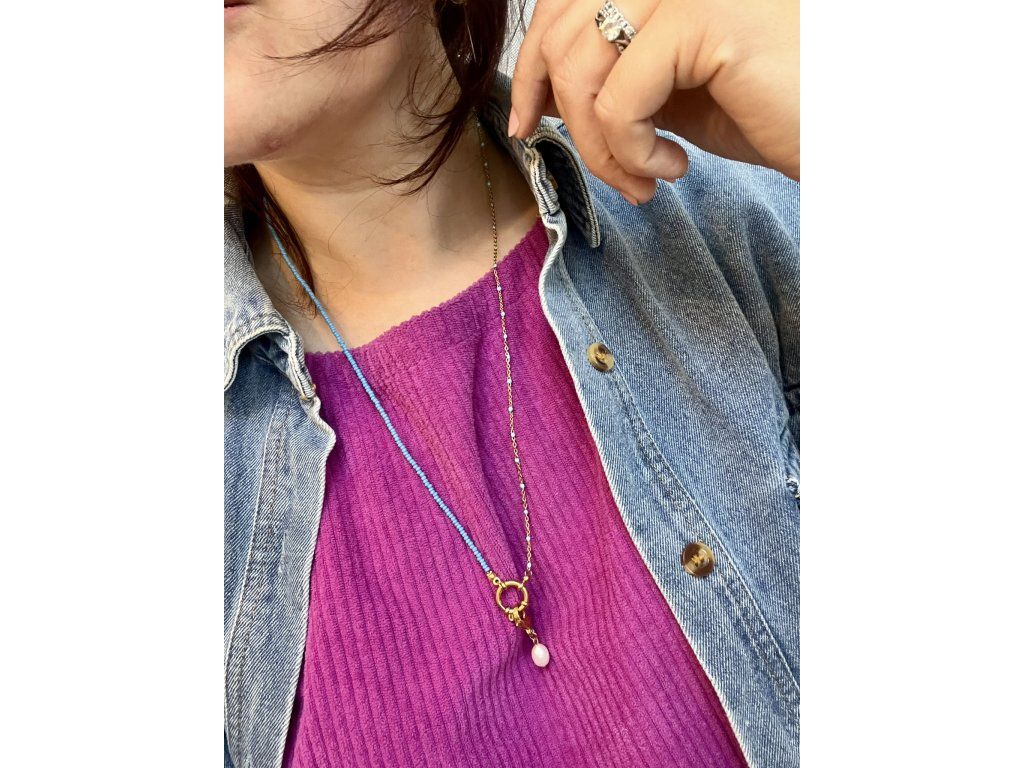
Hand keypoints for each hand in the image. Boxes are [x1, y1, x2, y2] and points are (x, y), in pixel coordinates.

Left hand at [509, 0, 798, 203]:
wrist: (847, 132)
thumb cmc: (772, 111)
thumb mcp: (674, 89)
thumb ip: (617, 76)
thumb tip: (546, 91)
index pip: (561, 3)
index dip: (531, 65)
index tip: (526, 122)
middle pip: (559, 32)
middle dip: (562, 117)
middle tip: (603, 170)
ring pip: (582, 71)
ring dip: (600, 148)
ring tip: (642, 181)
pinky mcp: (706, 16)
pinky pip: (620, 100)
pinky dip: (631, 152)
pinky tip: (673, 169)